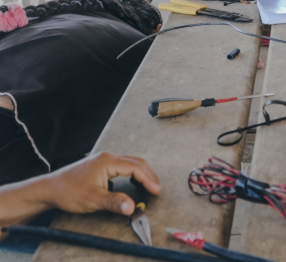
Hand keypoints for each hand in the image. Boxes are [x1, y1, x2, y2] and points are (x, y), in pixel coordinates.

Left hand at [41, 153, 160, 215]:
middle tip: (156, 189)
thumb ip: (114, 203)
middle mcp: (108, 157)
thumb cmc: (68, 192)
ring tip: (149, 186)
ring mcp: (104, 159)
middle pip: (137, 162)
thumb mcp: (92, 200)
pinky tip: (134, 180)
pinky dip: (134, 172)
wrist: (49, 189)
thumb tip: (132, 207)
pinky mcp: (100, 164)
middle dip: (149, 175)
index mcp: (108, 161)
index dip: (149, 180)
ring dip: (142, 173)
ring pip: (131, 162)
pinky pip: (123, 164)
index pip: (136, 168)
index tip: (156, 191)